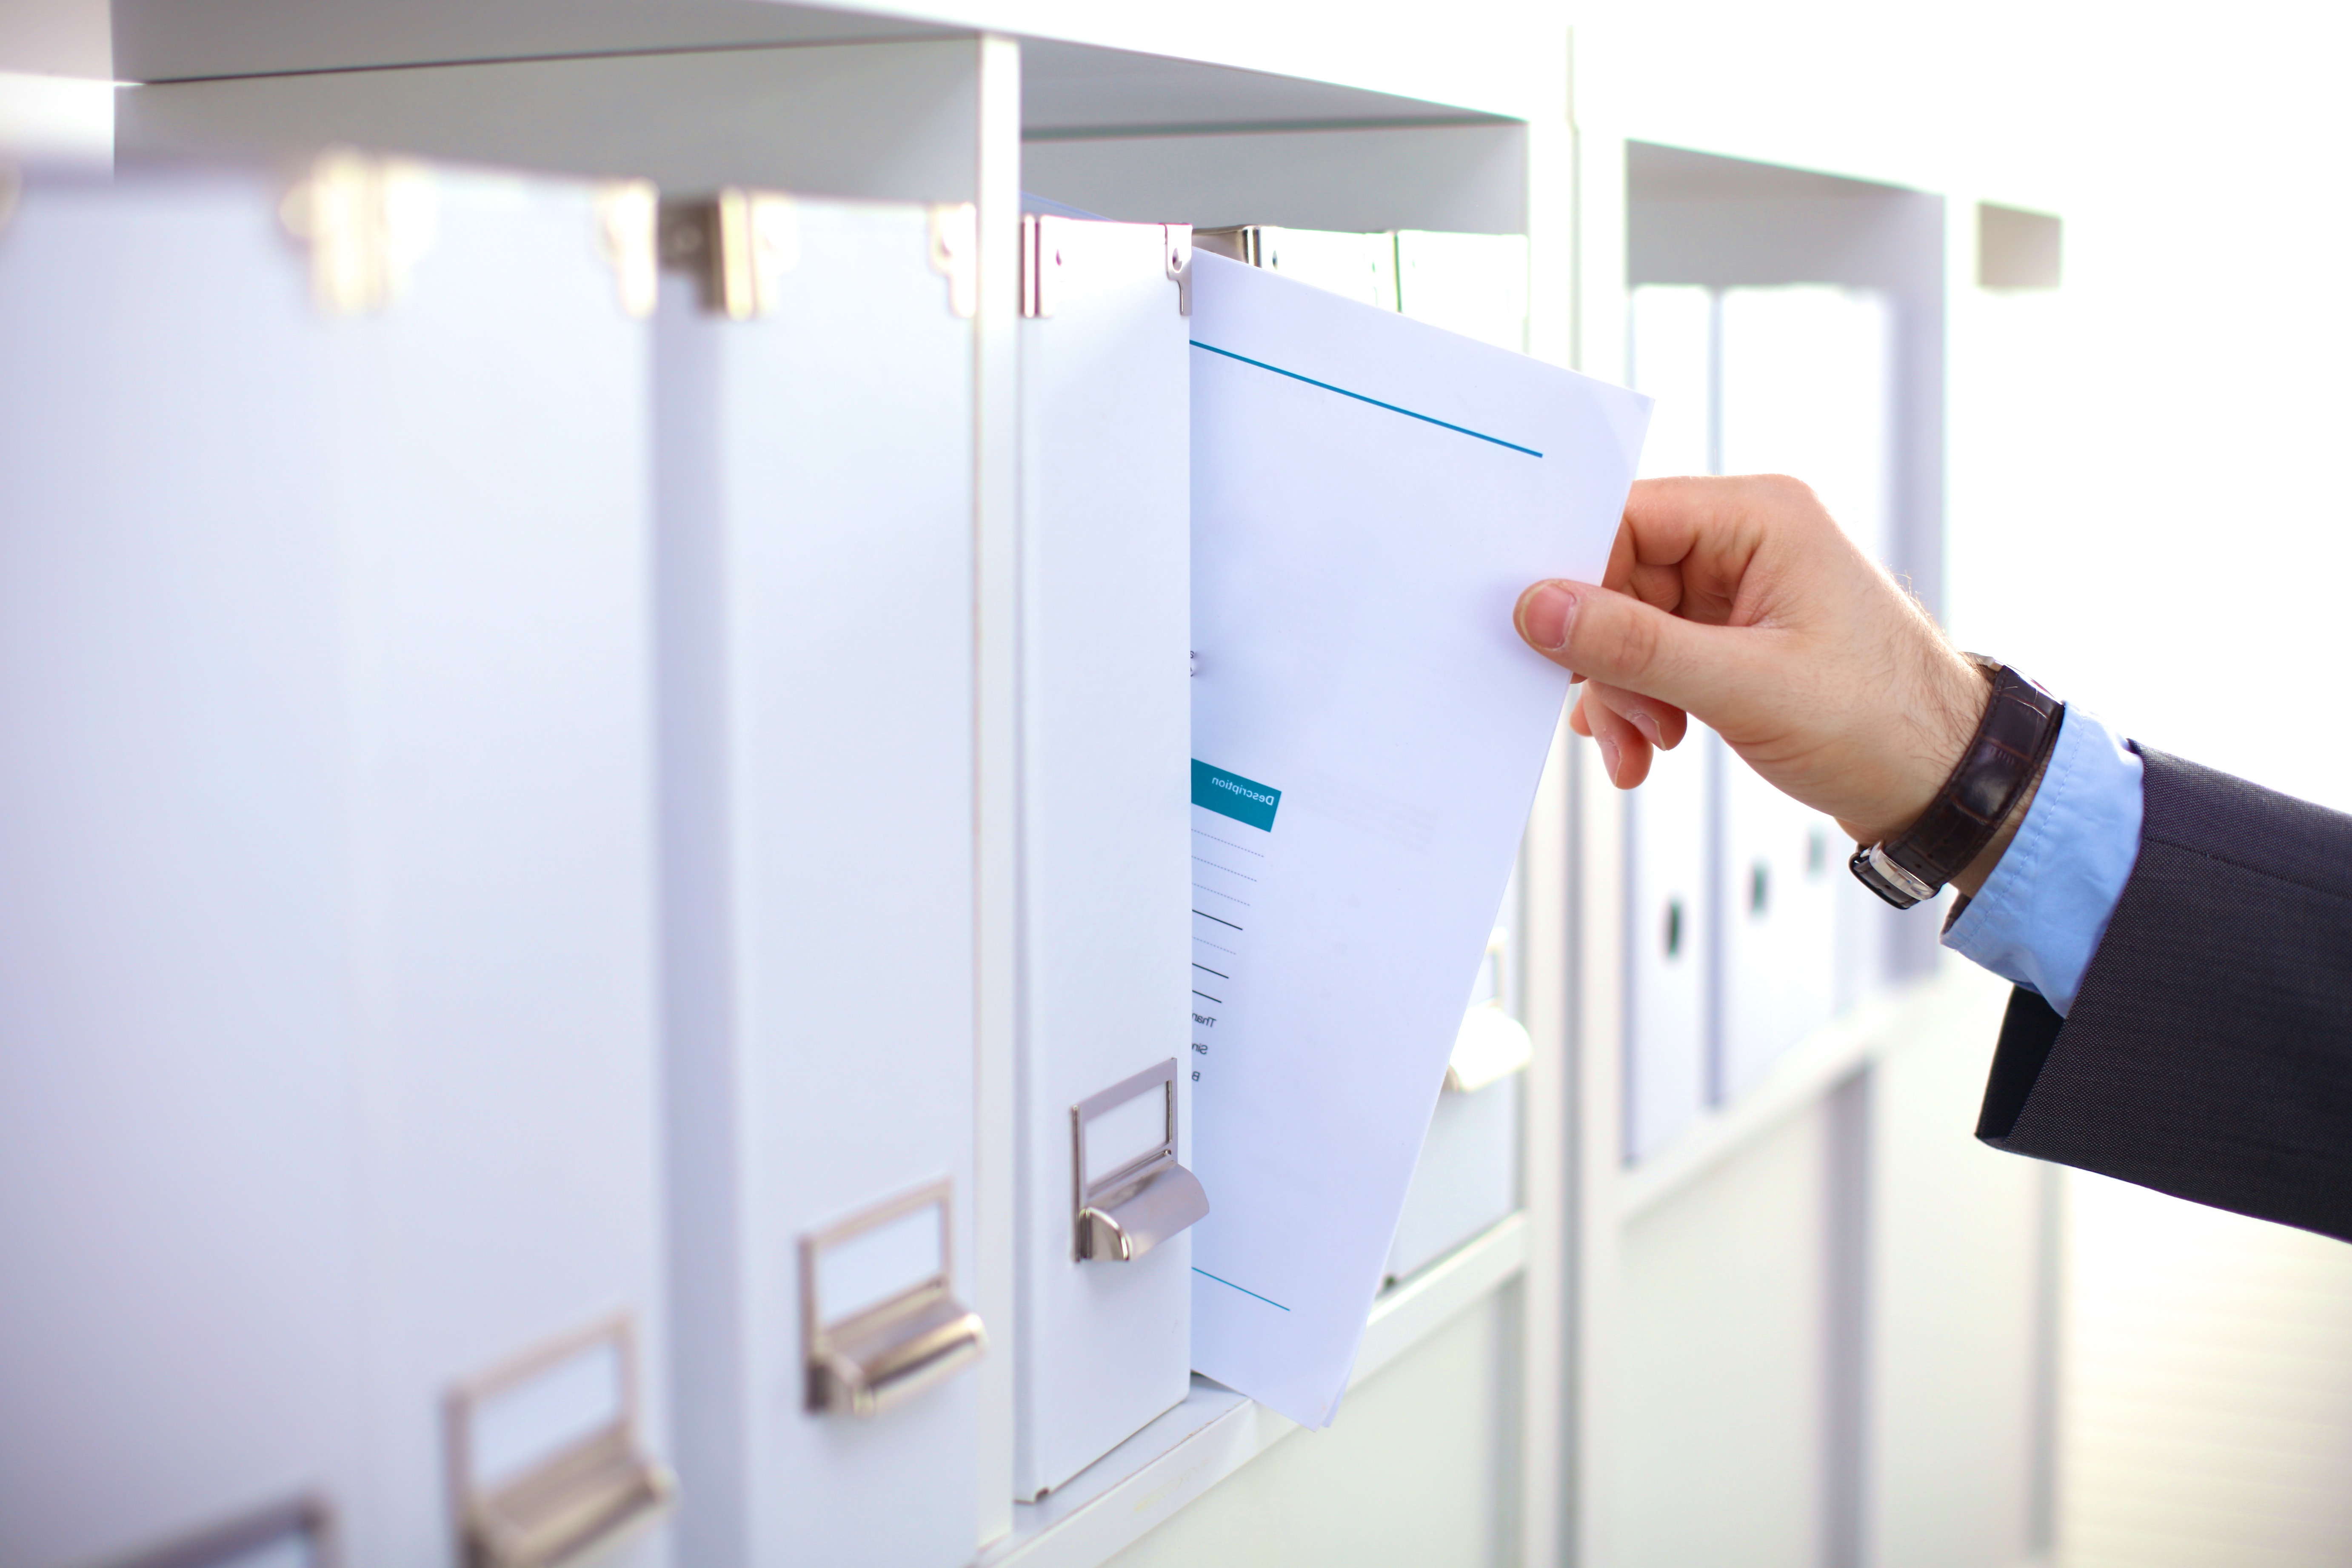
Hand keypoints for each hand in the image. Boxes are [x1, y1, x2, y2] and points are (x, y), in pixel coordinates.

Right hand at [1514, 475, 1994, 872]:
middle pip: (1620, 576)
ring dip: (1622, 693)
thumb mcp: (1745, 687)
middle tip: (1614, 721)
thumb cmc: (1878, 723)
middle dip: (1605, 657)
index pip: (1628, 516)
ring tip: (1644, 747)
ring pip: (1630, 625)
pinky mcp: (1734, 636)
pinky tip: (1649, 748)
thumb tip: (1539, 608)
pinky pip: (1654, 656)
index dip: (1574, 573)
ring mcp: (1739, 590)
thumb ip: (1634, 647)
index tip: (1537, 635)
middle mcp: (1747, 540)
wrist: (1945, 784)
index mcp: (1760, 517)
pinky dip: (1642, 704)